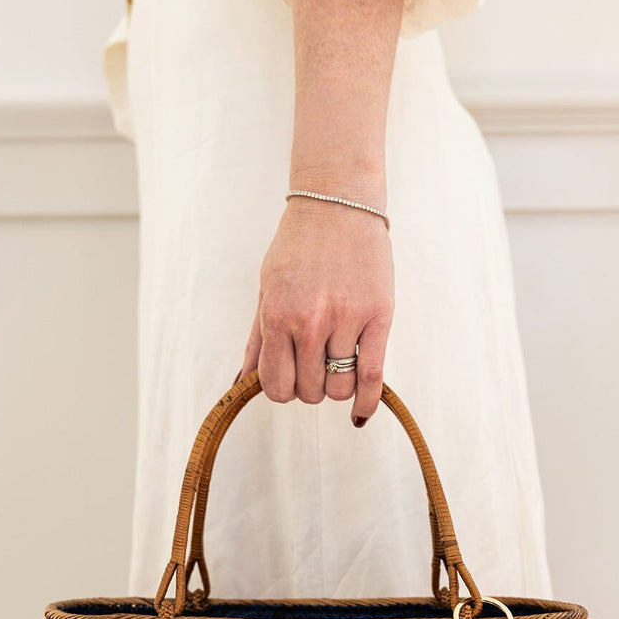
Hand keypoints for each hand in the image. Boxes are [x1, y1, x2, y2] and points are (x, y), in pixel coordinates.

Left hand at [236, 191, 394, 426]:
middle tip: (315, 366)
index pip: (276, 386)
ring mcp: (346, 321)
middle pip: (309, 392)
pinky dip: (366, 401)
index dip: (282, 390)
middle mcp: (310, 322)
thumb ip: (256, 342)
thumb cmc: (298, 249)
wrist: (338, 206)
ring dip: (336, 387)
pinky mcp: (378, 317)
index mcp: (277, 316)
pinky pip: (372, 376)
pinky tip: (359, 413)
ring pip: (339, 388)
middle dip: (310, 387)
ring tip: (336, 366)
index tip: (290, 379)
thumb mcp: (266, 292)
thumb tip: (240, 384)